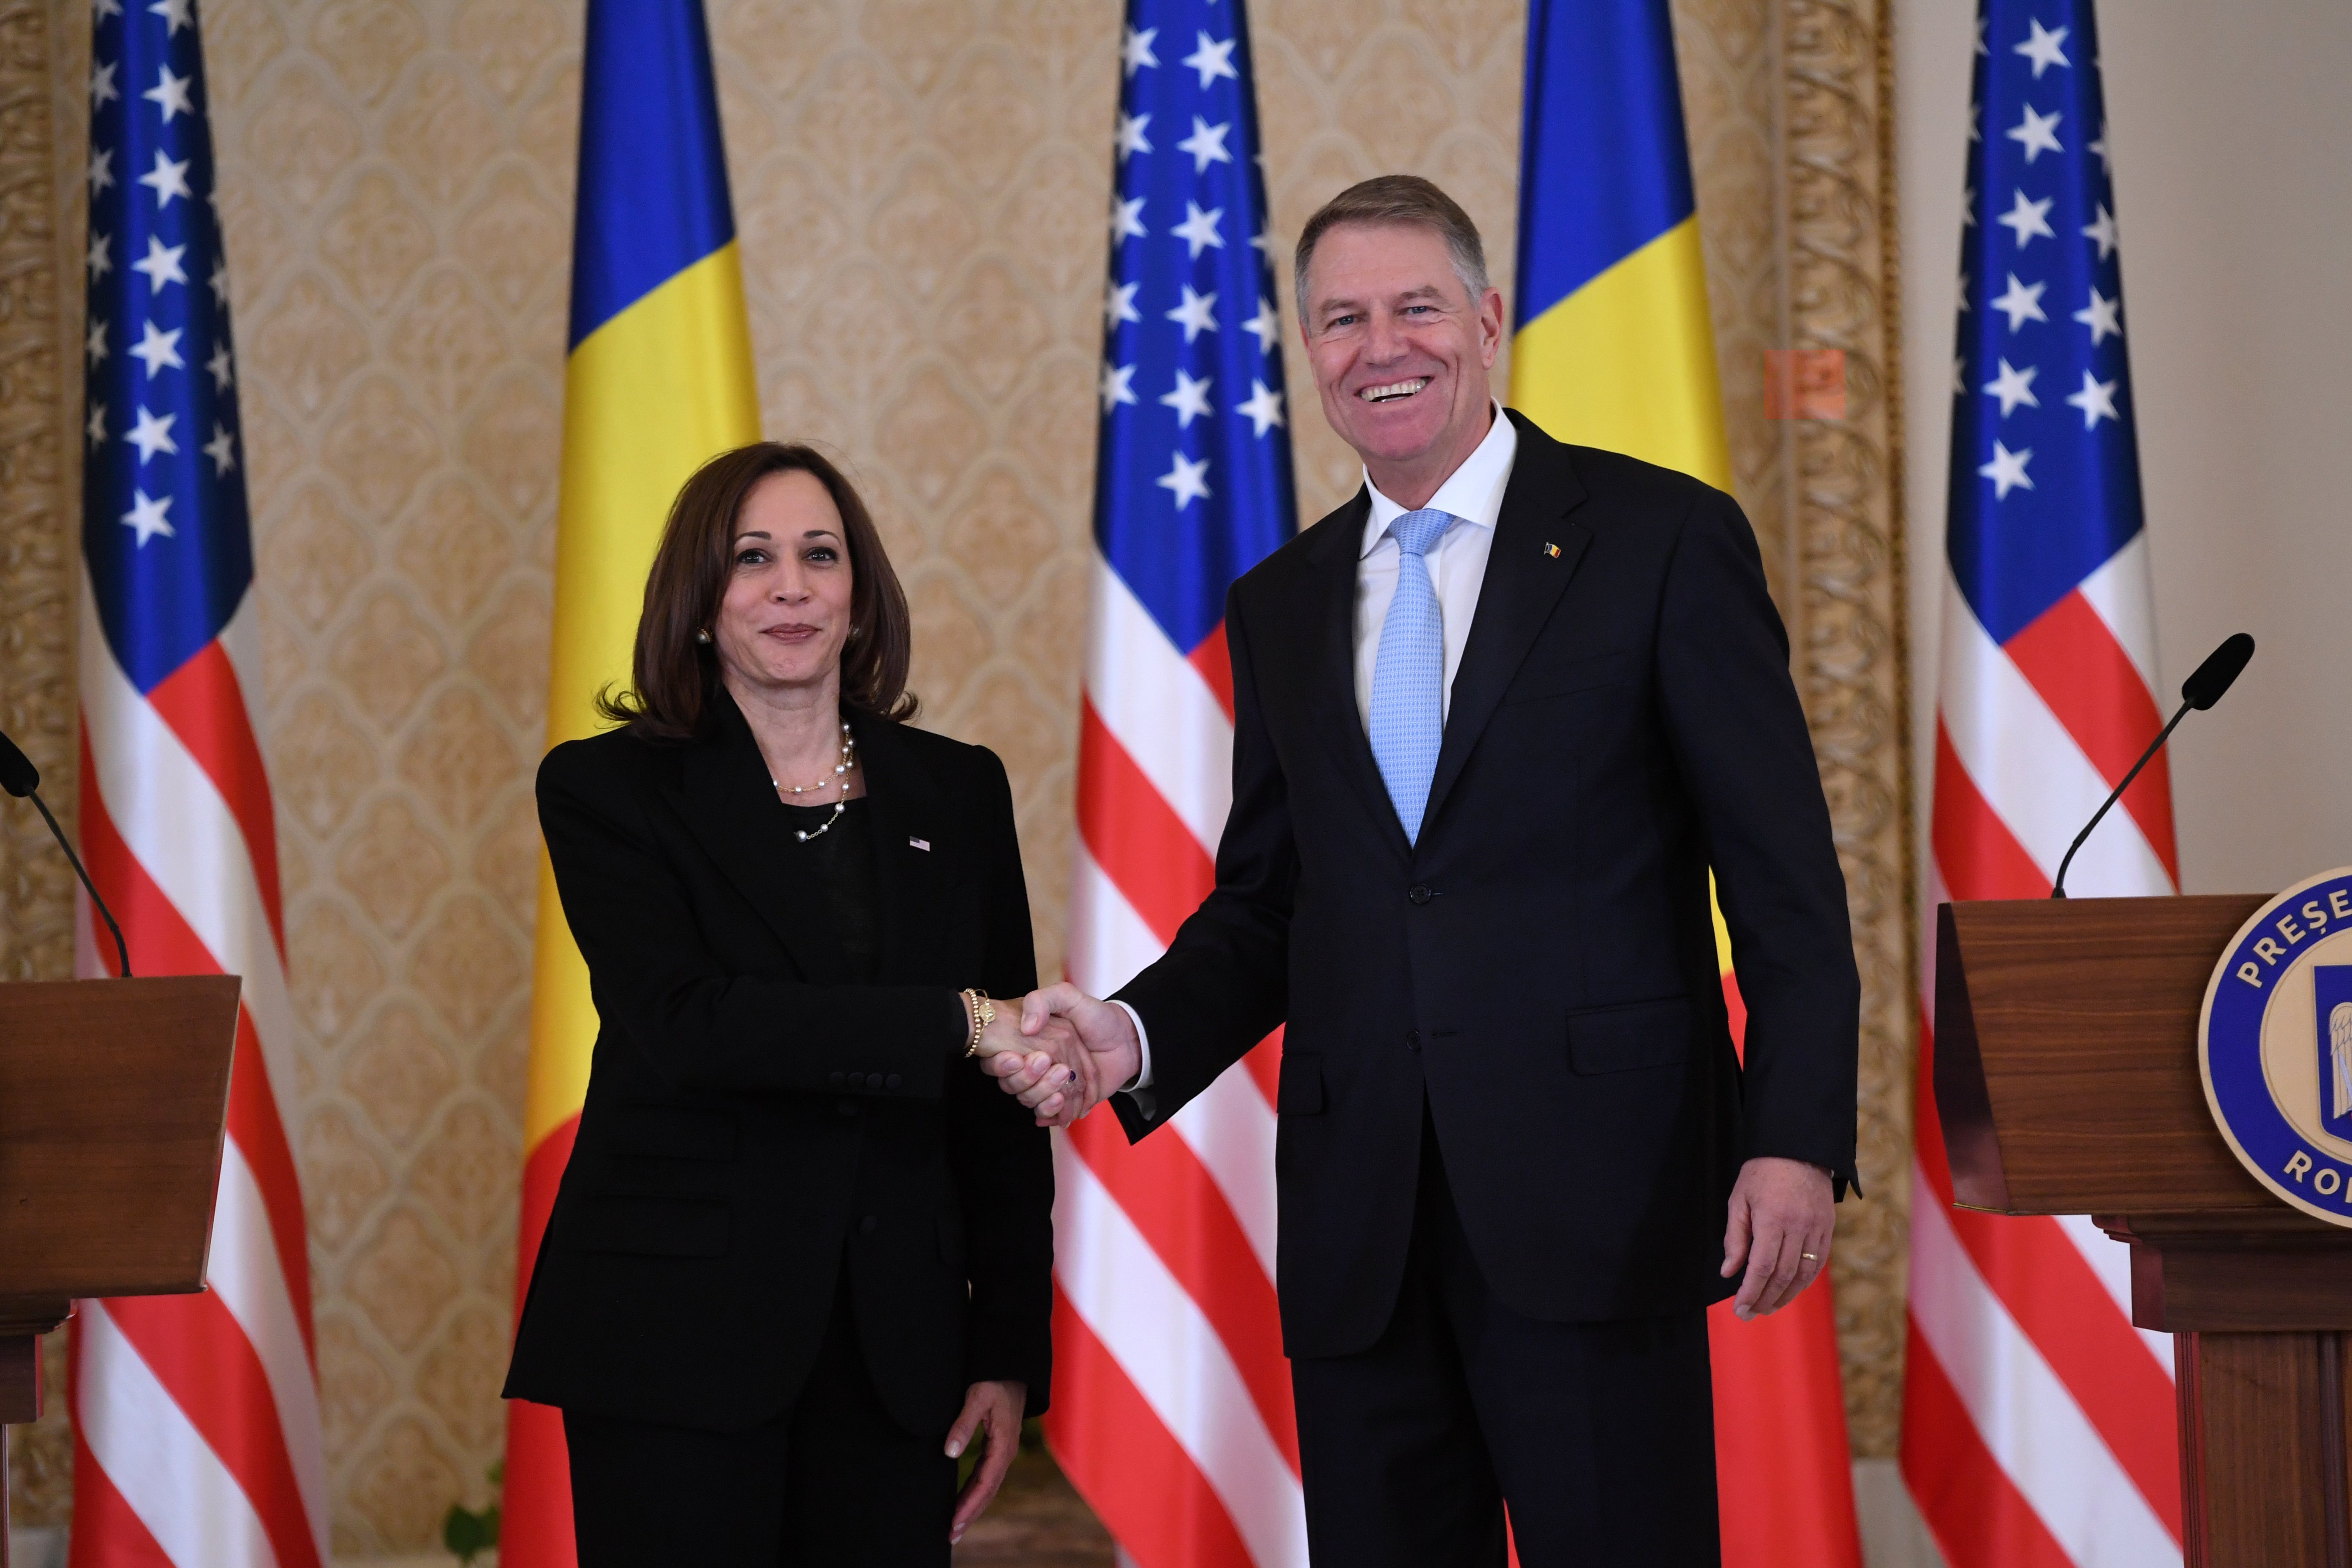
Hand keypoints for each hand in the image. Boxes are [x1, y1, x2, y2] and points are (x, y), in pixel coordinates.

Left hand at [945, 1377, 1025, 1542]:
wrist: (1012, 1366)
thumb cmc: (995, 1379)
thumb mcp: (977, 1398)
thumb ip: (963, 1424)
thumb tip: (949, 1453)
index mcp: (1003, 1444)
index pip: (985, 1483)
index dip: (969, 1505)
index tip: (954, 1522)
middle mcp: (1005, 1452)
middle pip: (987, 1491)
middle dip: (970, 1514)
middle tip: (950, 1535)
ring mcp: (1002, 1450)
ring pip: (987, 1486)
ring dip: (972, 1506)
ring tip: (954, 1525)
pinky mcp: (997, 1446)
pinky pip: (986, 1475)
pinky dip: (974, 1491)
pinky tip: (963, 1500)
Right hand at [979, 982, 1140, 1127]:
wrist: (1128, 1040)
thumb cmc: (1097, 1016)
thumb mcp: (1068, 997)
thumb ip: (1042, 1001)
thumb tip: (1025, 1027)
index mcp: (1028, 1043)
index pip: (1001, 1062)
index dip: (1001, 1065)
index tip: (1014, 1058)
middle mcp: (1034, 1066)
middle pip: (1013, 1084)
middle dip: (1026, 1079)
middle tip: (1047, 1064)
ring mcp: (1049, 1085)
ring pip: (1029, 1101)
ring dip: (1041, 1095)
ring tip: (1060, 1087)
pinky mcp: (1065, 1102)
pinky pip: (1048, 1115)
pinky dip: (1052, 1113)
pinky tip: (1062, 1104)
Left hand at [1720, 1156, 1834, 1319]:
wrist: (1800, 1150)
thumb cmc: (1762, 1173)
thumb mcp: (1739, 1199)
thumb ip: (1734, 1237)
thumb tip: (1729, 1272)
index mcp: (1772, 1218)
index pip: (1762, 1267)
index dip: (1751, 1292)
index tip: (1740, 1308)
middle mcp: (1797, 1226)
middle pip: (1783, 1275)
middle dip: (1765, 1299)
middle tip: (1749, 1314)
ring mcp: (1816, 1229)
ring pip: (1803, 1275)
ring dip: (1785, 1297)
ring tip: (1767, 1308)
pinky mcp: (1827, 1229)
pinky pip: (1818, 1264)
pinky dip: (1803, 1282)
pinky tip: (1790, 1291)